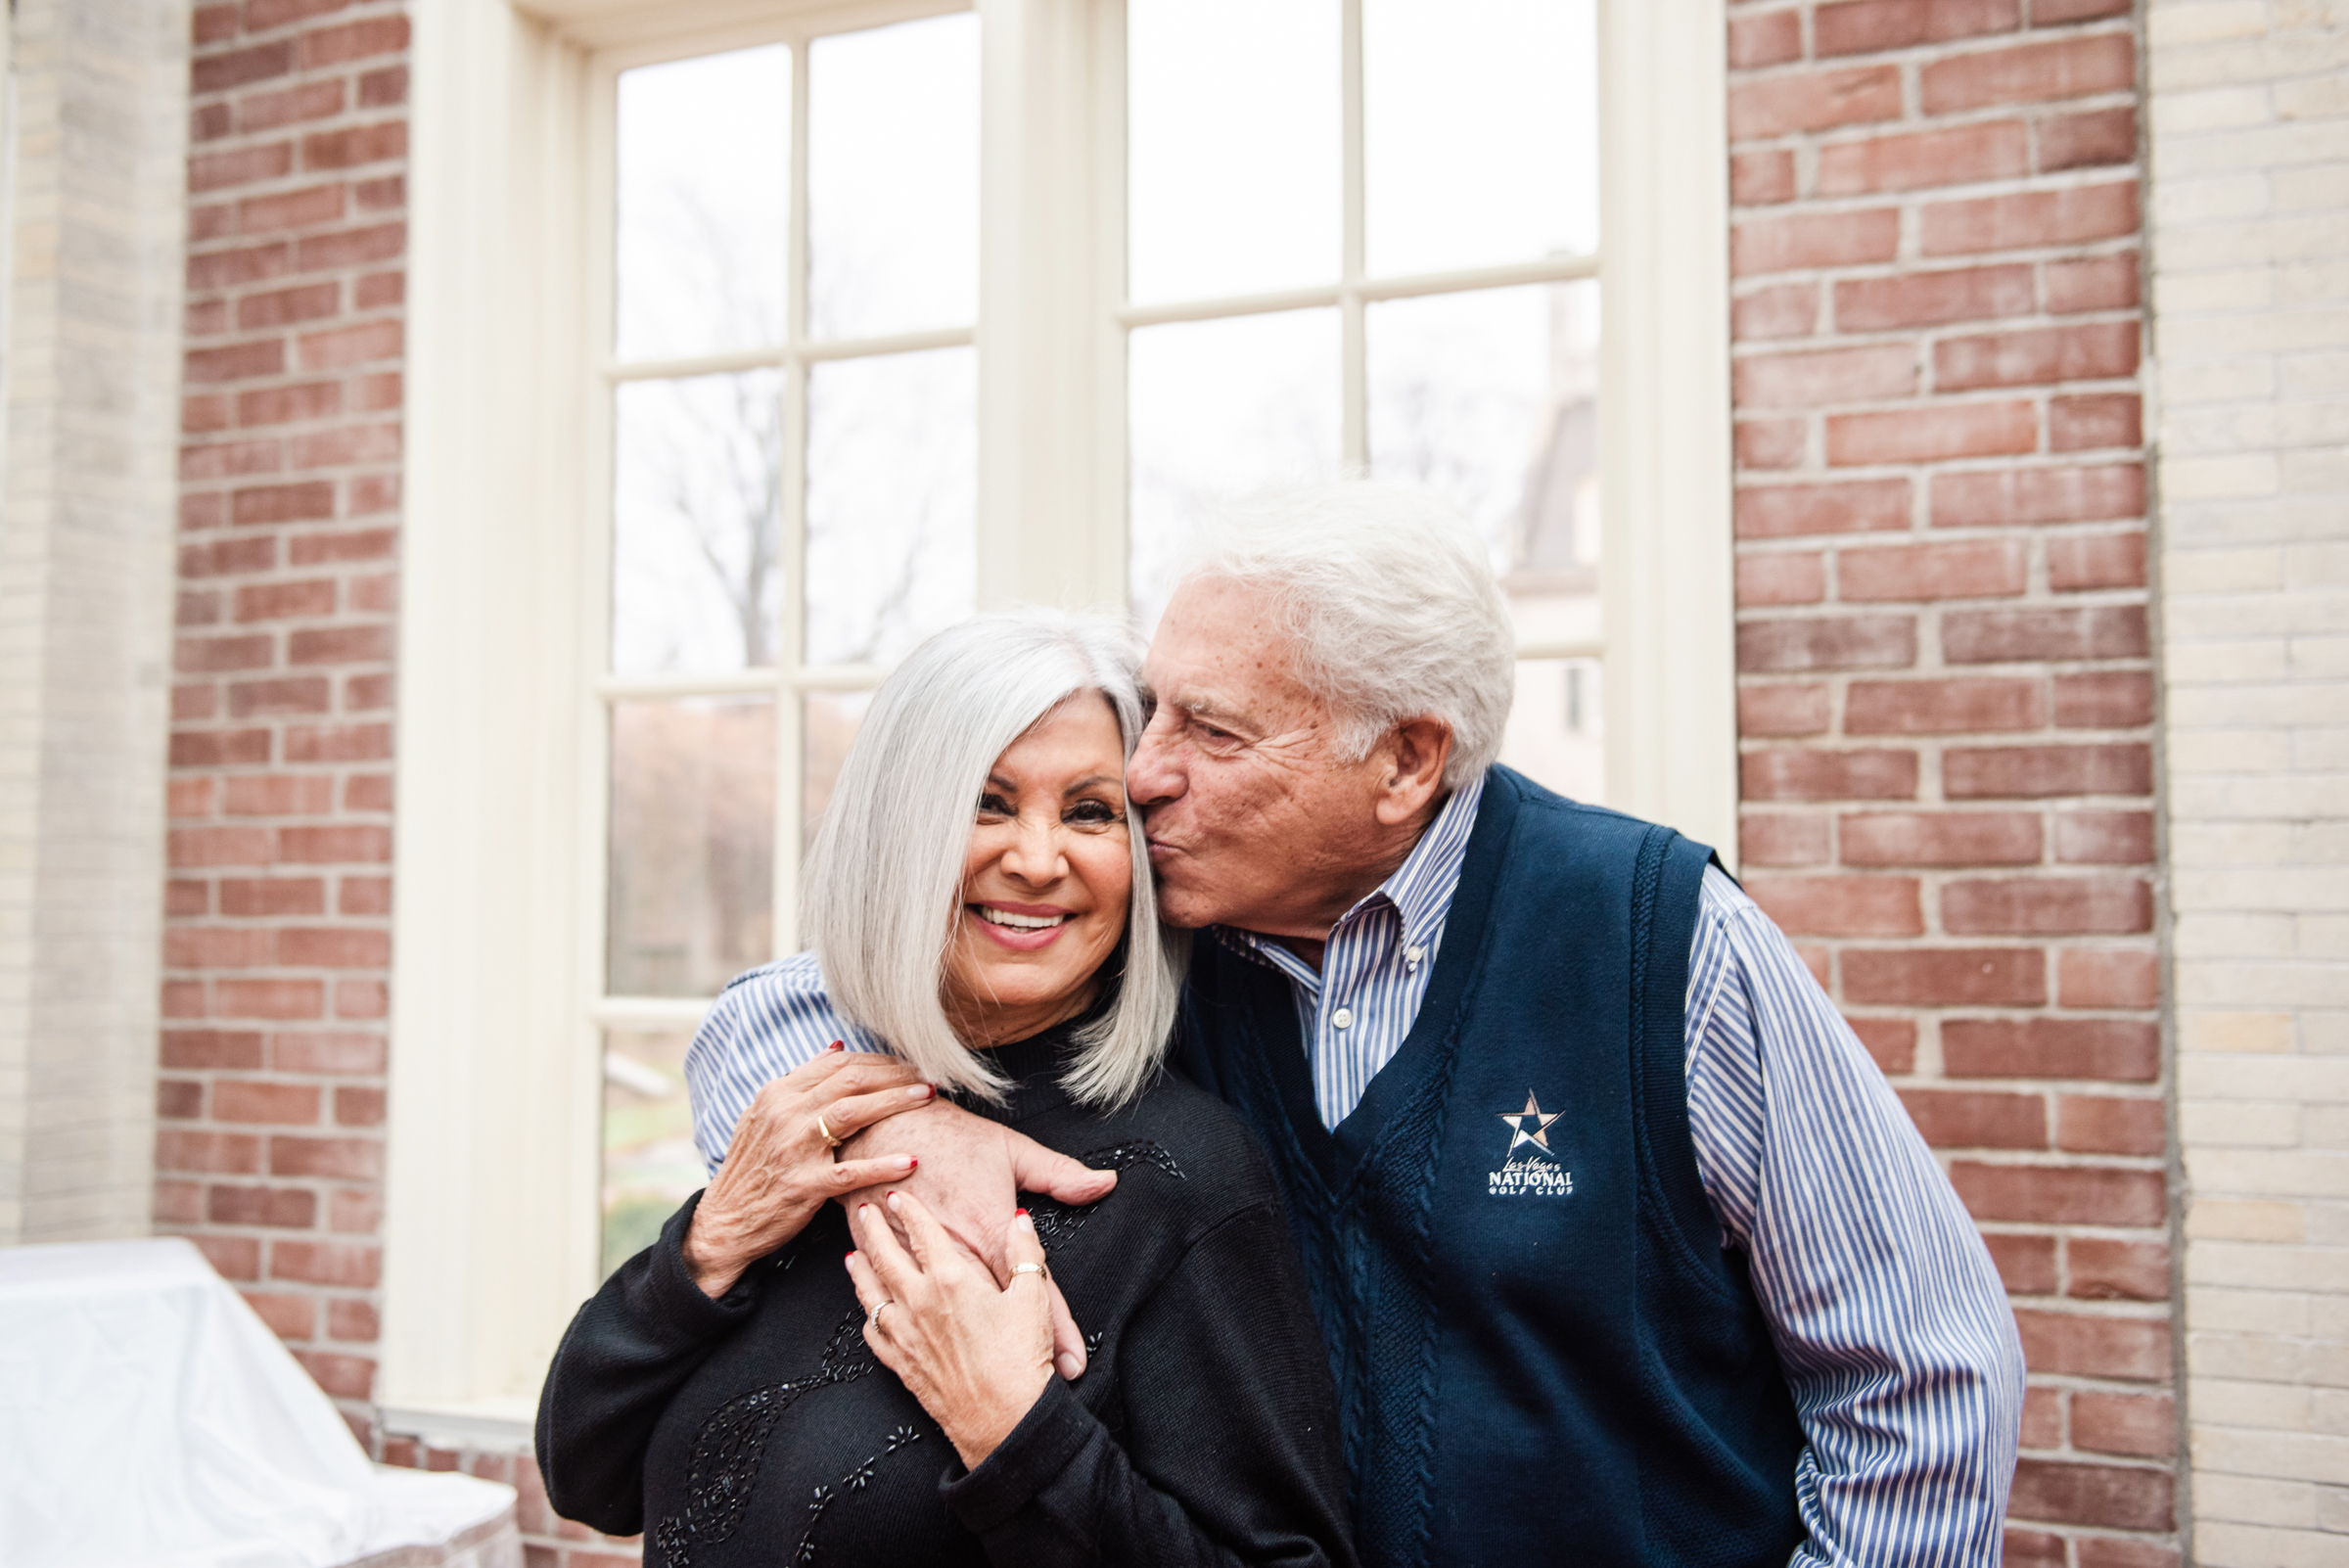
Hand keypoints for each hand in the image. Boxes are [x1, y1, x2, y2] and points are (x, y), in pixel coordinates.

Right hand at [682, 1046, 937, 1297]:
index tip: (907, 1063)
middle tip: (927, 1076)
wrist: (725, 1221)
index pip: (838, 1064)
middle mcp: (784, 1114)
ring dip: (894, 1102)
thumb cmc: (752, 1167)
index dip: (878, 1060)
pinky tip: (909, 1161)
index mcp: (777, 1094)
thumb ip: (800, 1082)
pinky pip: (849, 1172)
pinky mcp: (803, 1185)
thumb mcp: (764, 1115)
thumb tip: (836, 1047)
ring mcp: (793, 1149)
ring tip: (926, 1097)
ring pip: (852, 1113)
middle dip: (894, 1074)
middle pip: (851, 1081)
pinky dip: (881, 1165)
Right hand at [838, 1099, 1113, 1377]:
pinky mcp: (886, 1268)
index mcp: (989, 1231)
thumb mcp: (1010, 1150)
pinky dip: (920, 1334)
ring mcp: (917, 1268)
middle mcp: (955, 1258)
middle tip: (1043, 1390)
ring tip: (994, 1392)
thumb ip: (1059, 1173)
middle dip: (1021, 1355)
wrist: (877, 1128)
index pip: (1034, 1289)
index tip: (1073, 1363)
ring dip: (973, 1356)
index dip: (1059, 1330)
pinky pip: (904, 1312)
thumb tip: (1105, 1182)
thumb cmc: (946, 1137)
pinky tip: (934, 1360)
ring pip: (951, 1323)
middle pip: (997, 1317)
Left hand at [847, 1193, 1055, 1469]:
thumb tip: (1019, 1223)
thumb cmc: (1019, 1362)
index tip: (897, 1195)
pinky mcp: (902, 1365)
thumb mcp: (1033, 1298)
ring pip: (872, 1292)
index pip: (923, 1233)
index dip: (909, 1211)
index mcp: (951, 1280)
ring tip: (853, 1254)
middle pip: (886, 1257)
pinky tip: (869, 1310)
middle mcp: (920, 1303)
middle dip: (873, 1230)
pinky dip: (868, 1315)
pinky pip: (875, 1333)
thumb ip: (1024, 1254)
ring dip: (861, 1269)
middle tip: (863, 1210)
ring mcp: (906, 1335)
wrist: (1002, 1422)